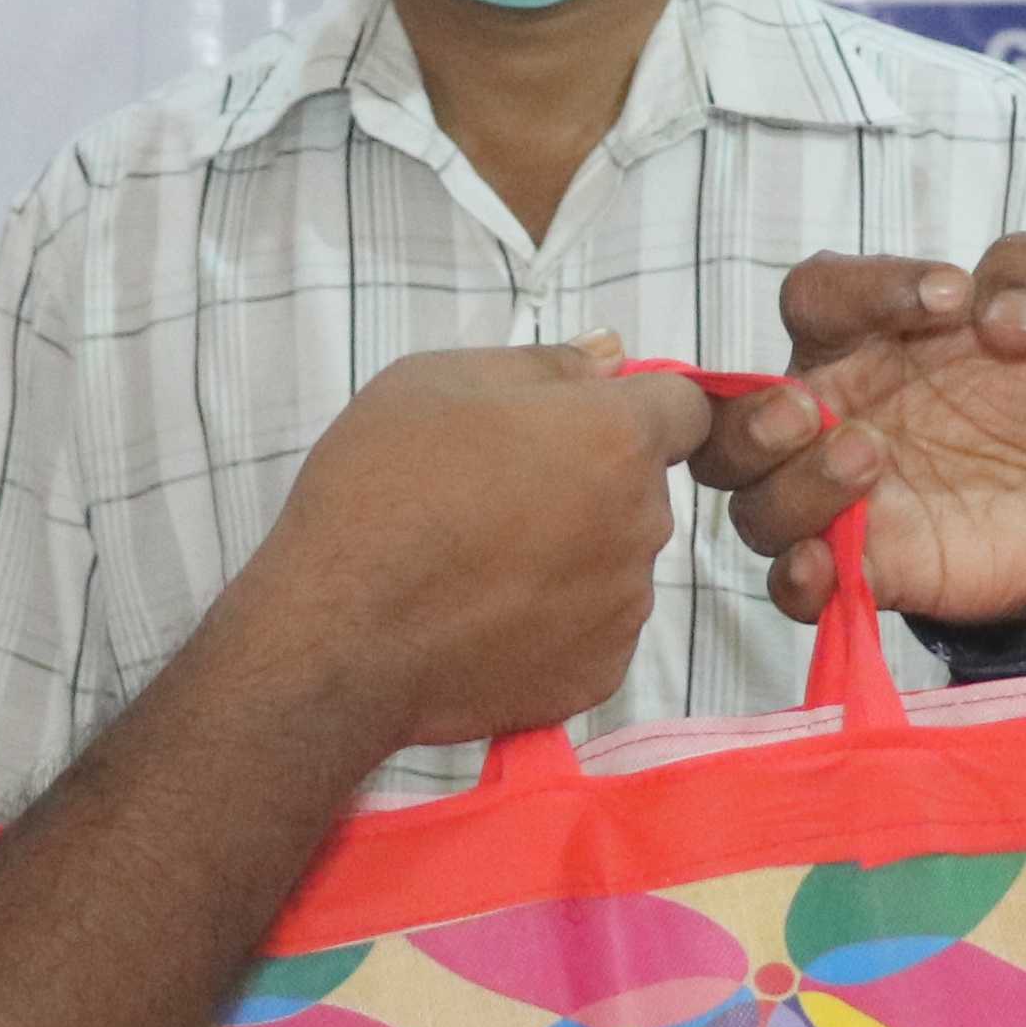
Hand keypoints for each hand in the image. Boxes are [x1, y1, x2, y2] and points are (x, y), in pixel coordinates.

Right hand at [236, 339, 715, 757]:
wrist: (339, 633)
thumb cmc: (379, 491)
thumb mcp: (437, 381)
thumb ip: (544, 363)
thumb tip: (609, 354)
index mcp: (615, 438)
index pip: (686, 407)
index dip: (640, 406)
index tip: (585, 420)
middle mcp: (641, 522)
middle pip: (644, 487)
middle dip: (592, 480)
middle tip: (499, 492)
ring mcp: (625, 606)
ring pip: (618, 558)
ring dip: (574, 551)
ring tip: (483, 561)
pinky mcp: (601, 672)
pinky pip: (596, 628)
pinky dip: (556, 619)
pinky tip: (487, 614)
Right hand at [694, 236, 1025, 630]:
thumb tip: (1003, 315)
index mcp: (860, 332)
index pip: (817, 295)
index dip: (865, 289)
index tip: (950, 296)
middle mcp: (829, 412)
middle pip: (733, 420)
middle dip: (752, 417)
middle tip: (809, 411)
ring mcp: (840, 497)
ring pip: (756, 505)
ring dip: (793, 487)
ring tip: (866, 459)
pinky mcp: (870, 567)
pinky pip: (796, 586)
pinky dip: (798, 580)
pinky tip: (827, 563)